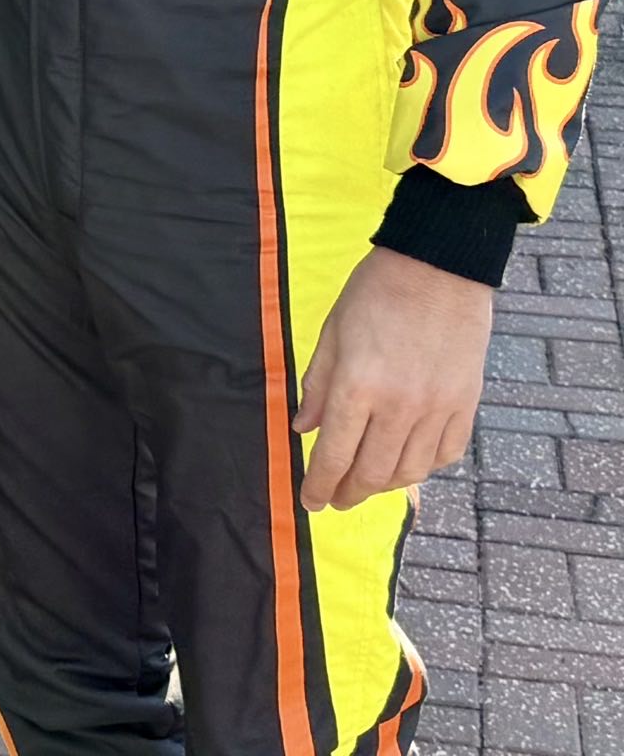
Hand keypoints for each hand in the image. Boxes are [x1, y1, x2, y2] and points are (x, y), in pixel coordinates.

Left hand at [296, 245, 492, 511]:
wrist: (438, 267)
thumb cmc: (375, 293)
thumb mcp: (332, 334)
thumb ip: (318, 386)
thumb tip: (304, 428)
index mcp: (358, 387)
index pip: (335, 454)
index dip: (320, 484)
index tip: (310, 502)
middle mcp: (400, 406)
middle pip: (373, 473)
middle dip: (349, 493)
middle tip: (336, 500)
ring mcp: (438, 408)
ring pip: (411, 470)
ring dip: (384, 486)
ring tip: (367, 485)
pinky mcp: (466, 404)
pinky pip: (445, 453)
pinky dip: (424, 467)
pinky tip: (408, 465)